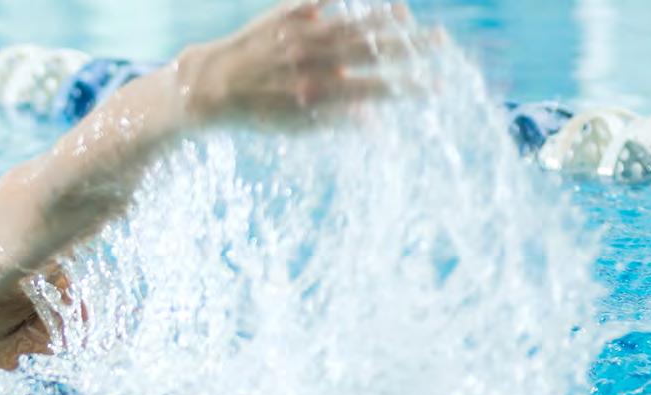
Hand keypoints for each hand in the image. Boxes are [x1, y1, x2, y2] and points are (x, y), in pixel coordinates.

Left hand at [173, 0, 419, 128]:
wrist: (209, 86)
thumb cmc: (256, 112)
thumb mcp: (297, 127)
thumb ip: (337, 122)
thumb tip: (377, 126)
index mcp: (318, 93)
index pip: (374, 90)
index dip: (408, 87)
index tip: (438, 85)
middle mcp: (311, 63)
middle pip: (370, 53)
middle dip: (408, 47)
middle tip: (441, 40)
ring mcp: (297, 37)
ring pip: (348, 24)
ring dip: (380, 19)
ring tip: (406, 13)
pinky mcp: (282, 16)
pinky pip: (315, 1)